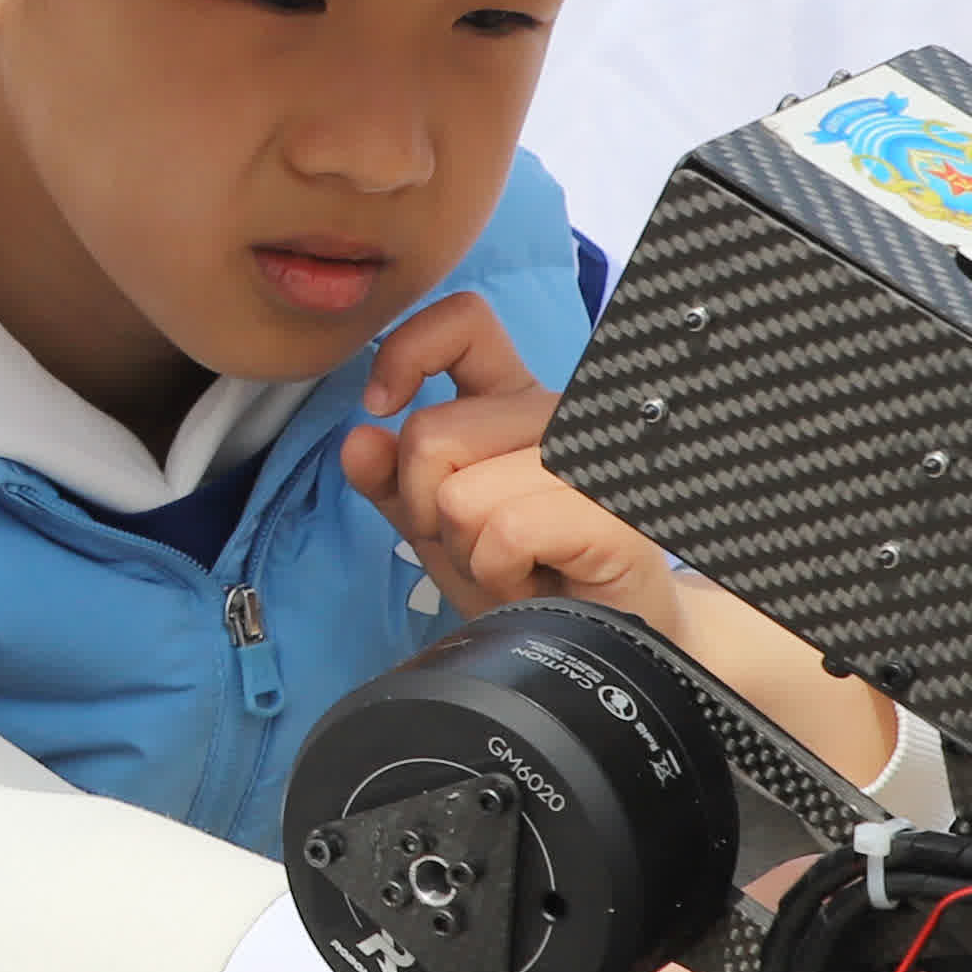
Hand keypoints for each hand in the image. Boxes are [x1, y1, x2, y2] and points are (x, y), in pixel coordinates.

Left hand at [345, 298, 906, 784]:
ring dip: (471, 552)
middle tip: (484, 546)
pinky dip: (501, 574)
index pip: (463, 321)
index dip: (407, 354)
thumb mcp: (441, 531)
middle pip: (431, 435)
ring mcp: (591, 459)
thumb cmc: (528, 584)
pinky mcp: (612, 512)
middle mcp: (556, 415)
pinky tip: (536, 582)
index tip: (384, 406)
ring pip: (461, 493)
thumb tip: (359, 439)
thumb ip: (393, 481)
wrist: (604, 649)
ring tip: (516, 567)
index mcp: (512, 401)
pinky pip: (505, 531)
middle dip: (431, 511)